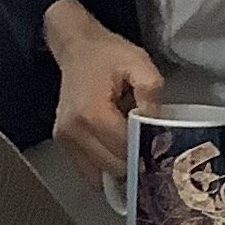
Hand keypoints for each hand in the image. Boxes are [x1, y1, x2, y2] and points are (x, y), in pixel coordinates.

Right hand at [43, 0, 163, 178]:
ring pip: (100, 177)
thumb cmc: (108, 54)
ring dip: (120, 169)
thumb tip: (156, 127)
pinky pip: (88, 172)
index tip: (163, 147)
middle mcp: (73, 131)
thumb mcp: (140, 63)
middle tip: (152, 150)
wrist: (77, 47)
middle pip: (114, 168)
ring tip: (134, 151)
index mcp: (92, 112)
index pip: (125, 150)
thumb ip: (152, 94)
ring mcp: (64, 140)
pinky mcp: (62, 144)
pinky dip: (105, 169)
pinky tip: (117, 152)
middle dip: (136, 163)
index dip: (147, 152)